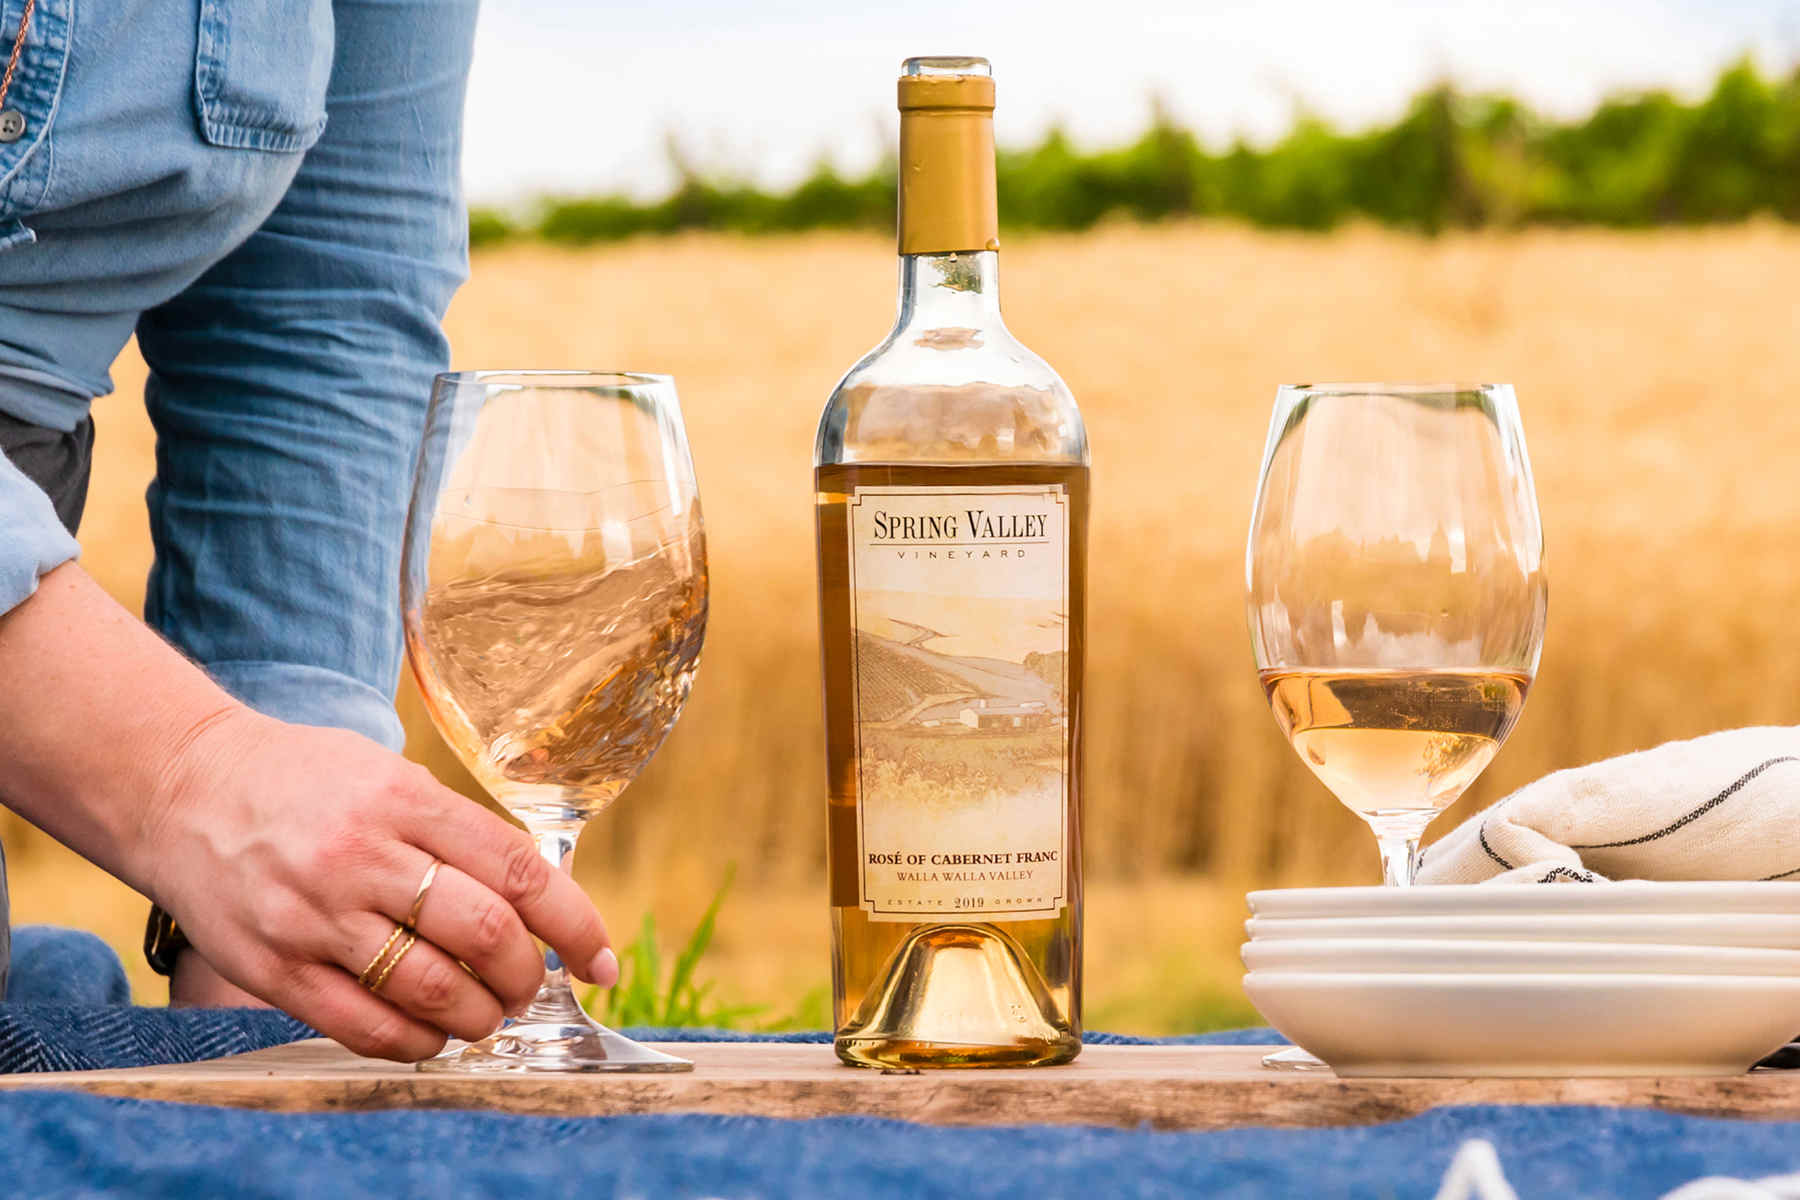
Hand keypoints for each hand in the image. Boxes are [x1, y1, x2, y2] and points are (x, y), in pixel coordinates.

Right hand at [141, 706, 619, 1060]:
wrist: (181, 786)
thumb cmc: (304, 781)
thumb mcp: (389, 776)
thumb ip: (458, 829)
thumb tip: (542, 897)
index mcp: (404, 800)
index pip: (518, 870)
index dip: (575, 923)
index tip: (600, 959)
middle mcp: (363, 856)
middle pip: (485, 933)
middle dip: (527, 975)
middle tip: (529, 984)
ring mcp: (315, 916)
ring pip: (432, 990)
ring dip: (480, 1016)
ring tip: (486, 1013)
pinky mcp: (274, 967)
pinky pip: (366, 1026)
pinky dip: (418, 1042)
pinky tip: (433, 1035)